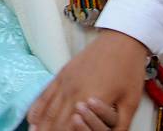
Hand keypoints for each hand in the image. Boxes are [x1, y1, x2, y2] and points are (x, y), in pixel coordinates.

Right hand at [27, 29, 148, 130]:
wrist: (121, 40)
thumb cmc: (128, 71)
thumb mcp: (130, 103)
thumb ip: (120, 125)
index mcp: (88, 100)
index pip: (69, 128)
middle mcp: (72, 92)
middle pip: (55, 121)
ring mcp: (64, 82)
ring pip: (47, 110)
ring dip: (40, 126)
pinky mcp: (62, 74)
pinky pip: (44, 94)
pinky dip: (37, 109)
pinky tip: (32, 120)